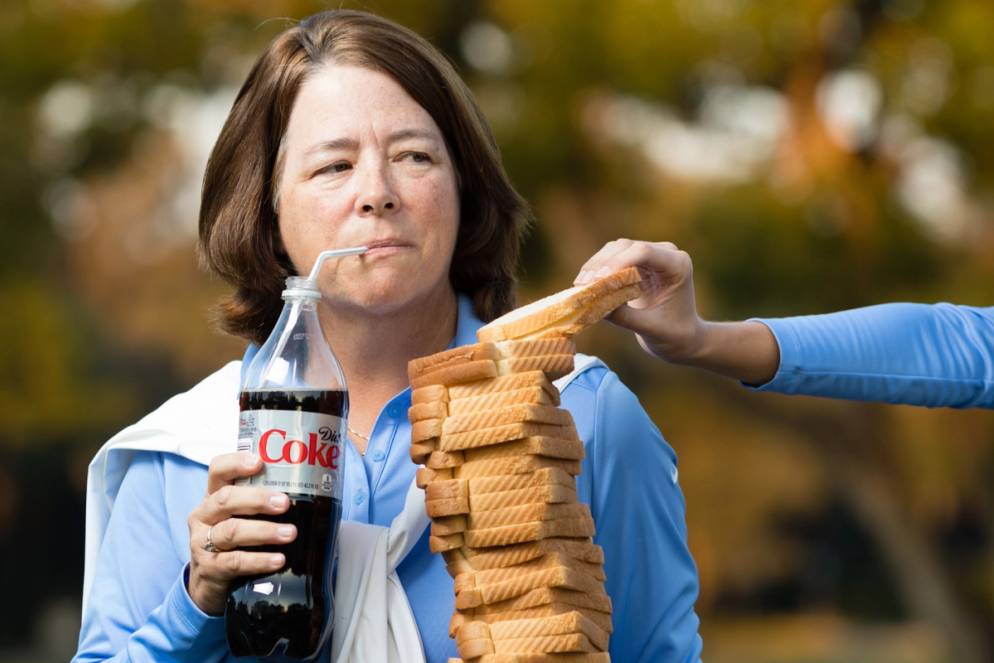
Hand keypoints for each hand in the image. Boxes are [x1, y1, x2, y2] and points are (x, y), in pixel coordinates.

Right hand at [186, 452, 296, 614]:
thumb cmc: (233, 541)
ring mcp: (203, 542)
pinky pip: (235, 562)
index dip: (235, 462)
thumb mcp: (239, 516)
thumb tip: (310, 492)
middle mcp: (204, 515)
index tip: (259, 462)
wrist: (208, 583)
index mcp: (213, 495)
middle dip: (257, 499)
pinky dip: (259, 560)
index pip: (217, 470)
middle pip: (225, 499)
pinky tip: (279, 559)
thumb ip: (261, 502)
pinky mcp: (210, 568)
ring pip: (232, 531)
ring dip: (264, 531)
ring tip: (290, 533)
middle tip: (285, 503)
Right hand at [575, 239, 704, 362]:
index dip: (618, 262)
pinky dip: (596, 269)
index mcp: (678, 265)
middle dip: (602, 264)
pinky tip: (584, 284)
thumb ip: (626, 317)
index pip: (644, 252)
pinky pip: (611, 258)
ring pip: (615, 249)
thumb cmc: (674, 335)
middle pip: (626, 246)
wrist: (682, 336)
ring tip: (580, 285)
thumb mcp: (652, 329)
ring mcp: (650, 255)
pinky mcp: (636, 262)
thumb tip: (594, 305)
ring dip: (595, 265)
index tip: (598, 280)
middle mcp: (665, 253)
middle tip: (583, 285)